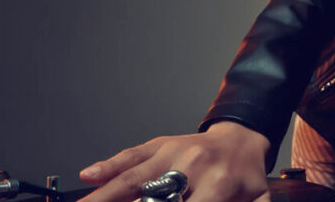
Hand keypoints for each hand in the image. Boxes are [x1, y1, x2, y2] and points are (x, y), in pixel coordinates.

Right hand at [78, 121, 271, 201]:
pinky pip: (130, 155)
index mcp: (219, 185)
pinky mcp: (159, 144)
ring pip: (132, 179)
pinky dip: (108, 166)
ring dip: (105, 196)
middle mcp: (191, 166)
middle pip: (151, 199)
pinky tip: (88, 176)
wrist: (244, 139)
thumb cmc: (246, 179)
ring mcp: (172, 152)